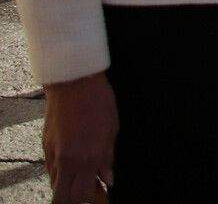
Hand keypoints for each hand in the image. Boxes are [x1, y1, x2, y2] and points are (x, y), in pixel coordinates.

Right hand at [42, 72, 116, 203]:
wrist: (74, 83)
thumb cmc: (98, 102)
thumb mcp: (112, 130)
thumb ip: (107, 159)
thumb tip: (107, 180)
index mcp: (89, 158)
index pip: (83, 195)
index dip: (92, 200)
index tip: (100, 197)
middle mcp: (69, 160)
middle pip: (64, 197)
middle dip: (75, 200)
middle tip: (88, 193)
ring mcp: (54, 154)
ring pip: (56, 185)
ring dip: (67, 188)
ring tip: (81, 180)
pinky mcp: (46, 146)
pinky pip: (50, 170)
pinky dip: (60, 175)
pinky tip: (71, 169)